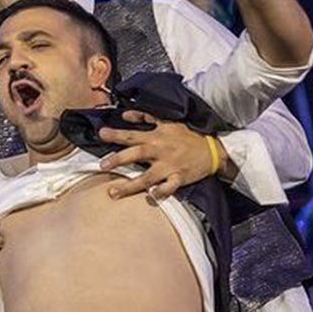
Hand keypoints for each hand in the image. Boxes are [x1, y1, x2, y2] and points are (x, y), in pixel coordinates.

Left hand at [97, 112, 224, 199]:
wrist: (212, 150)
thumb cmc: (187, 136)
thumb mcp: (168, 122)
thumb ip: (145, 117)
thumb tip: (125, 115)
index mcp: (156, 137)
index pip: (133, 135)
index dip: (116, 134)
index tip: (101, 133)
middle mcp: (161, 151)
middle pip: (137, 154)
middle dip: (119, 159)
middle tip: (102, 165)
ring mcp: (170, 166)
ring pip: (148, 177)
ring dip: (130, 185)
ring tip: (113, 192)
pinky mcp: (179, 178)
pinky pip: (169, 187)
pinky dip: (161, 192)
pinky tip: (150, 196)